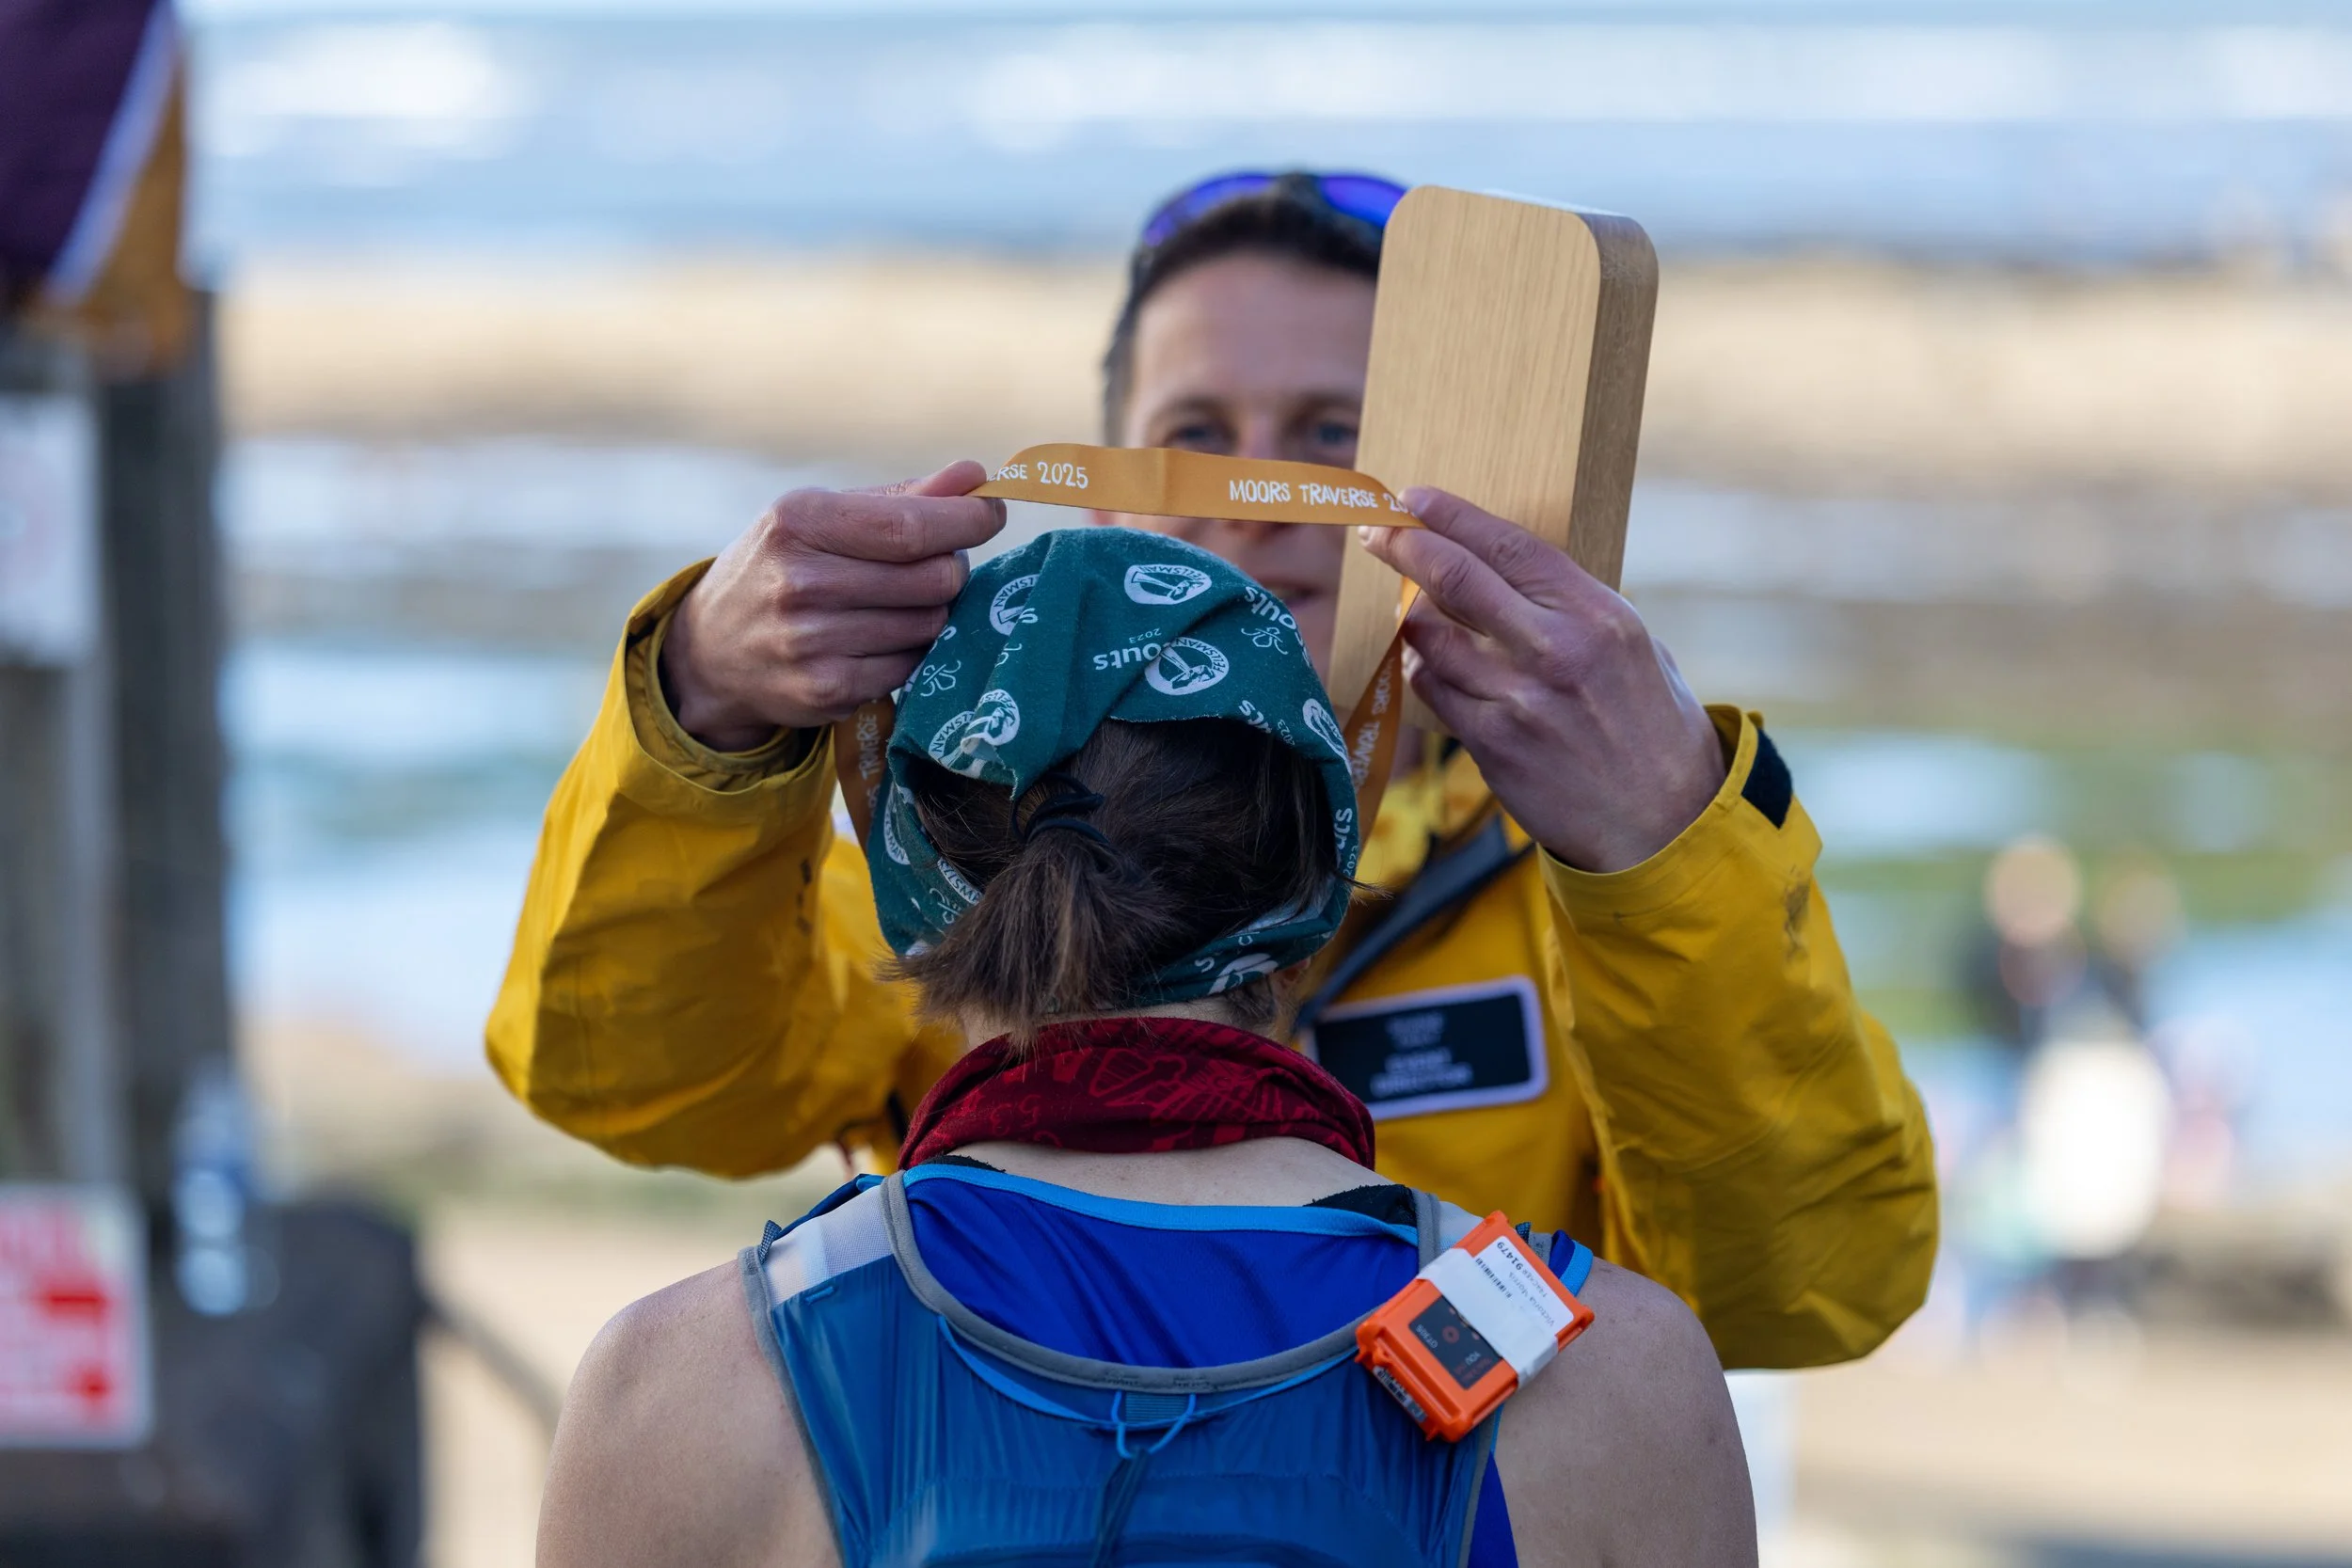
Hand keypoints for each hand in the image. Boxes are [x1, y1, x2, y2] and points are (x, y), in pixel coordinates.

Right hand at [661, 462, 1003, 750]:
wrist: (712, 650)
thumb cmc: (783, 565)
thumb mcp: (823, 517)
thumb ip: (903, 498)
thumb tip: (976, 476)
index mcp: (799, 522)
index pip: (911, 527)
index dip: (967, 522)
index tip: (991, 512)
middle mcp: (799, 582)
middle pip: (933, 578)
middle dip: (949, 568)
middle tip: (931, 564)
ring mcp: (810, 642)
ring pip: (930, 624)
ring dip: (930, 611)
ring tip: (895, 602)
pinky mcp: (826, 691)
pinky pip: (911, 666)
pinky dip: (909, 651)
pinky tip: (877, 639)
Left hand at [1360, 490, 1725, 872]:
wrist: (1663, 823)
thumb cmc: (1651, 728)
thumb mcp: (1635, 647)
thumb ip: (1572, 610)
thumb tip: (1503, 575)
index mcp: (1598, 615)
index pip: (1509, 546)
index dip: (1452, 516)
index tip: (1414, 499)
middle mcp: (1557, 651)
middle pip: (1457, 579)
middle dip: (1405, 546)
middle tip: (1376, 531)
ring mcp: (1520, 700)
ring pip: (1431, 637)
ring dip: (1411, 617)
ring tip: (1410, 611)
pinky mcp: (1493, 745)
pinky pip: (1433, 692)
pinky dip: (1424, 670)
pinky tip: (1430, 666)